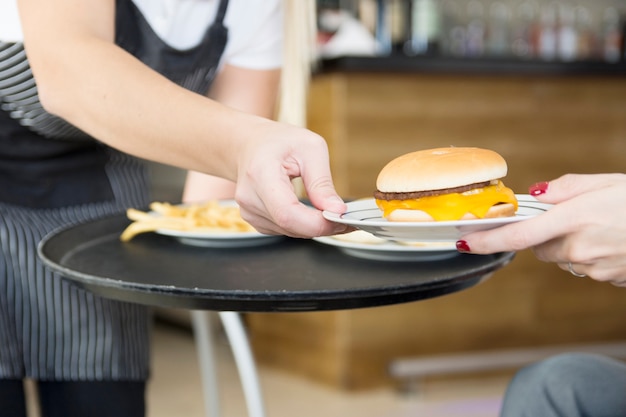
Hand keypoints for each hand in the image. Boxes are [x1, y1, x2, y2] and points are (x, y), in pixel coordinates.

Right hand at [233, 121, 350, 237]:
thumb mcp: (310, 148)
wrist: (249, 144)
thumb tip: (336, 209)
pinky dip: (302, 225)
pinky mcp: (254, 219)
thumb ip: (322, 182)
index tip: (341, 219)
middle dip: (321, 226)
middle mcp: (249, 196)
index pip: (287, 213)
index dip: (316, 223)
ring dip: (313, 226)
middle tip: (346, 218)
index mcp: (260, 173)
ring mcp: (249, 211)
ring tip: (330, 211)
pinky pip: (284, 230)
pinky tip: (311, 212)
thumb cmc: (277, 141)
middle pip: (289, 225)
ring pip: (289, 231)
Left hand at [458, 174, 625, 285]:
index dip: (485, 240)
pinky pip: (582, 268)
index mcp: (573, 219)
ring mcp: (592, 268)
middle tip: (568, 217)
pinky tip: (610, 241)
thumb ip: (563, 189)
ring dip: (566, 245)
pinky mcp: (606, 279)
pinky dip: (586, 256)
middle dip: (542, 234)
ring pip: (560, 259)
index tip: (463, 241)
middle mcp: (578, 248)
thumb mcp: (604, 182)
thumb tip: (534, 194)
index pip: (516, 236)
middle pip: (537, 248)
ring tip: (598, 227)